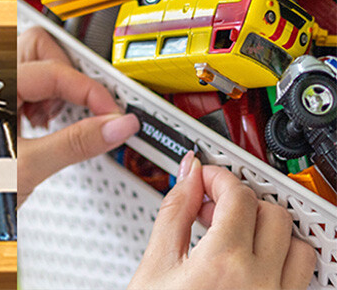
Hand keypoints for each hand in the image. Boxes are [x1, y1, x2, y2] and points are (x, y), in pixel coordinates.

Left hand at [17, 27, 139, 206]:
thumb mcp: (29, 167)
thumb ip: (77, 142)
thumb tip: (117, 125)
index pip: (55, 71)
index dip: (91, 92)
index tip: (114, 113)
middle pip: (42, 49)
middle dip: (67, 77)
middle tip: (82, 108)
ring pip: (35, 63)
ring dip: (54, 89)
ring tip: (51, 121)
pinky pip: (27, 83)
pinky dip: (42, 100)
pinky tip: (41, 124)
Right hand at [129, 151, 316, 289]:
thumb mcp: (155, 264)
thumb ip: (174, 212)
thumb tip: (187, 176)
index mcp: (224, 263)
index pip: (239, 196)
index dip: (219, 177)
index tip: (206, 177)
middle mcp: (261, 283)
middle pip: (273, 214)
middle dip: (242, 200)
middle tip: (213, 205)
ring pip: (298, 246)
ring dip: (269, 230)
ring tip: (236, 232)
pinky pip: (300, 279)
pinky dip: (281, 261)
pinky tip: (250, 262)